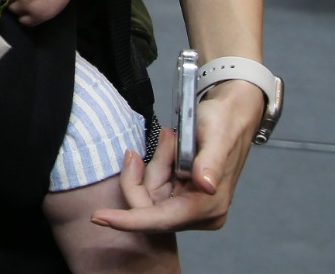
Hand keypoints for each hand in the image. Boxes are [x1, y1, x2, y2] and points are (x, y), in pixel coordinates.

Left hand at [93, 79, 265, 232]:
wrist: (233, 114)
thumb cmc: (226, 122)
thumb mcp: (217, 135)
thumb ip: (210, 162)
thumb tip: (206, 186)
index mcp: (209, 206)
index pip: (161, 220)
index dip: (129, 221)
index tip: (100, 217)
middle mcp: (200, 213)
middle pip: (148, 206)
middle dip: (148, 172)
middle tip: (166, 139)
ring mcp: (190, 206)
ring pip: (149, 194)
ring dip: (156, 164)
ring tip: (174, 140)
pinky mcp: (183, 197)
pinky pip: (154, 186)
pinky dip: (157, 165)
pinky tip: (172, 149)